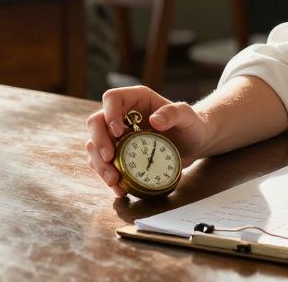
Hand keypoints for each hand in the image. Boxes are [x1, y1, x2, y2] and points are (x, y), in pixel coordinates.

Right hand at [84, 86, 210, 195]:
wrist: (193, 145)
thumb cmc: (190, 125)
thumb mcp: (187, 116)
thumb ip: (174, 113)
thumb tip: (154, 121)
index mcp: (134, 99)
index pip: (112, 98)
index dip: (109, 114)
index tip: (118, 132)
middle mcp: (121, 115)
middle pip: (96, 123)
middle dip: (99, 142)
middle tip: (109, 159)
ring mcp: (117, 136)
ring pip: (94, 145)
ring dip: (99, 163)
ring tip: (114, 180)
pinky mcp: (119, 154)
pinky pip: (104, 163)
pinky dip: (107, 176)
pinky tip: (119, 187)